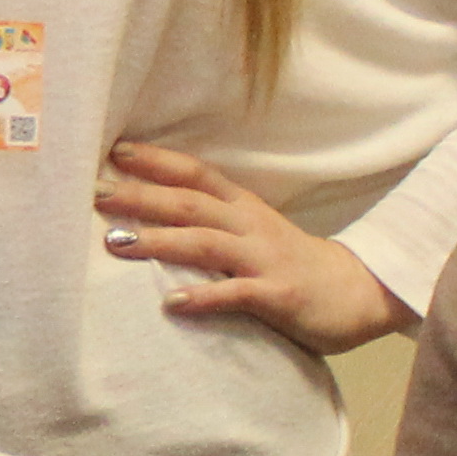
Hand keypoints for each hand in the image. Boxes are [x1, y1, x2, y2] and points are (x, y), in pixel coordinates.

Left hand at [96, 141, 409, 354]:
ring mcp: (264, 259)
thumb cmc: (292, 264)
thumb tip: (147, 215)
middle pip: (190, 204)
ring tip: (115, 244)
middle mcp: (250, 226)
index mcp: (243, 207)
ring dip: (159, 242)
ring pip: (206, 244)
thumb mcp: (252, 232)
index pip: (196, 173)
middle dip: (142, 197)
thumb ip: (211, 222)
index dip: (157, 161)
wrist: (361, 293)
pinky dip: (203, 298)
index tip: (114, 151)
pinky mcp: (279, 296)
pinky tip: (171, 304)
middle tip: (95, 195)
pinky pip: (237, 295)